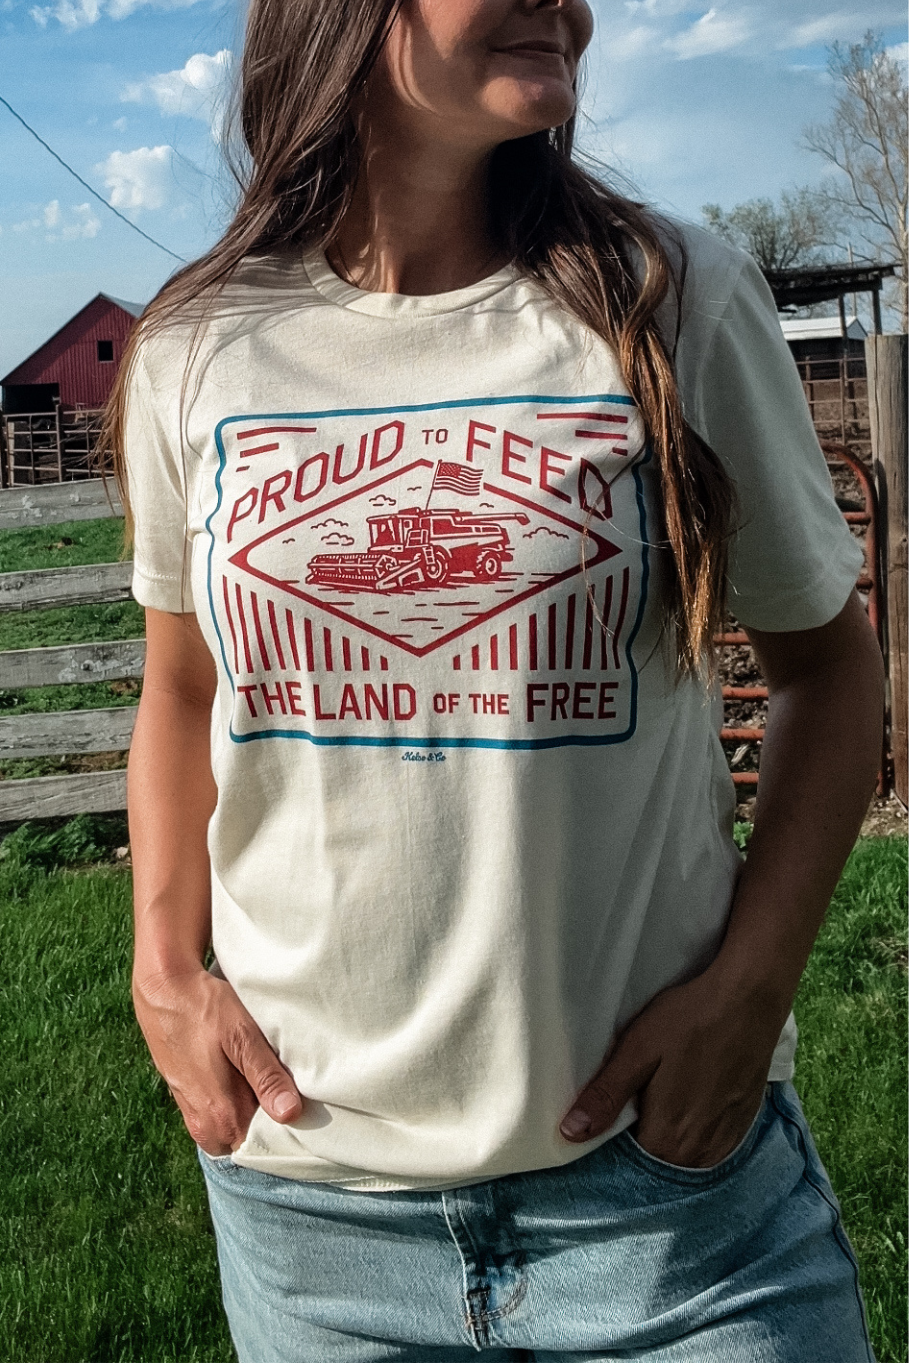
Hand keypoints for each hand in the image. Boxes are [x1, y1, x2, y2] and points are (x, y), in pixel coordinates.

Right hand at [133, 965, 303, 1155]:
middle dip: (273, 1124)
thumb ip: (266, 1077)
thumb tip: (290, 1113)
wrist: (164, 989)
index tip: (307, 1110)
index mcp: (221, 1116)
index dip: (289, 1132)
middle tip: (295, 1092)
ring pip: (236, 1129)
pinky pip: (221, 1116)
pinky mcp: (187, 1100)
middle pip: (251, 1141)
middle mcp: (204, 1125)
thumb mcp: (242, 1036)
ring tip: (274, 1080)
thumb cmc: (205, 1008)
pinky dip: (238, 1103)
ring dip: (255, 1111)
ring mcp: (193, 1114)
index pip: (265, 1148)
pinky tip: (250, 1076)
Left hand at [559, 966, 783, 1167]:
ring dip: (670, 1138)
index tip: (609, 1117)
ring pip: (684, 1157)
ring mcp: (725, 1142)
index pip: (627, 1163)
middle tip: (635, 1100)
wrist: (748, 999)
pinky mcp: (743, 1126)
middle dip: (640, 1139)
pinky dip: (696, 1133)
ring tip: (661, 1099)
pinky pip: (710, 1146)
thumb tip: (570, 1133)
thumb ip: (606, 1096)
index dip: (612, 1141)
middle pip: (657, 1161)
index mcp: (666, 1139)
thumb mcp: (637, 1050)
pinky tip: (689, 1102)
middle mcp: (699, 1153)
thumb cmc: (689, 1020)